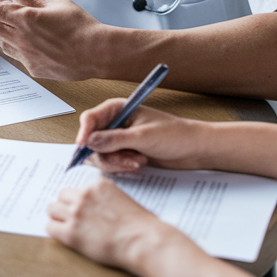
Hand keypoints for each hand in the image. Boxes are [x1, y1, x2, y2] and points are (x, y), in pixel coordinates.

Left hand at [0, 0, 107, 80]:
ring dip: (0, 32)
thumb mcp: (55, 3)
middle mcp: (22, 39)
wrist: (96, 53)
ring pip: (2, 42)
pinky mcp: (33, 68)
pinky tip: (21, 41)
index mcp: (26, 19)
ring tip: (4, 25)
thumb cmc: (80, 26)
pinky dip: (14, 46)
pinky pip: (16, 56)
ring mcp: (26, 56)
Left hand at [46, 178, 175, 269]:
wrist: (142, 241)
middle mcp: (85, 195)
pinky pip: (50, 227)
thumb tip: (96, 207)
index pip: (78, 188)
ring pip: (52, 209)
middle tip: (71, 217)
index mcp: (99, 185)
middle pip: (62, 195)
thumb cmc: (141, 225)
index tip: (82, 208)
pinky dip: (55, 230)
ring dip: (57, 216)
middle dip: (65, 205)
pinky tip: (64, 236)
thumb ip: (106, 199)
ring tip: (65, 226)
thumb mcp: (123, 200)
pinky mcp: (71, 233)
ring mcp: (76, 213)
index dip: (79, 200)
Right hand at [77, 99, 210, 172]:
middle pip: (92, 142)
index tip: (83, 149)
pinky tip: (139, 165)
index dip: (83, 134)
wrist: (193, 149)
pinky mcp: (123, 154)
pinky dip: (122, 167)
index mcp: (117, 109)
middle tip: (128, 160)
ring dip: (117, 163)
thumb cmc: (175, 135)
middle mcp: (115, 123)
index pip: (90, 119)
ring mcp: (118, 140)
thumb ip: (114, 140)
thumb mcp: (143, 137)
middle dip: (108, 155)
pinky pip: (111, 164)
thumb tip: (89, 142)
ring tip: (139, 161)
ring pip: (100, 156)